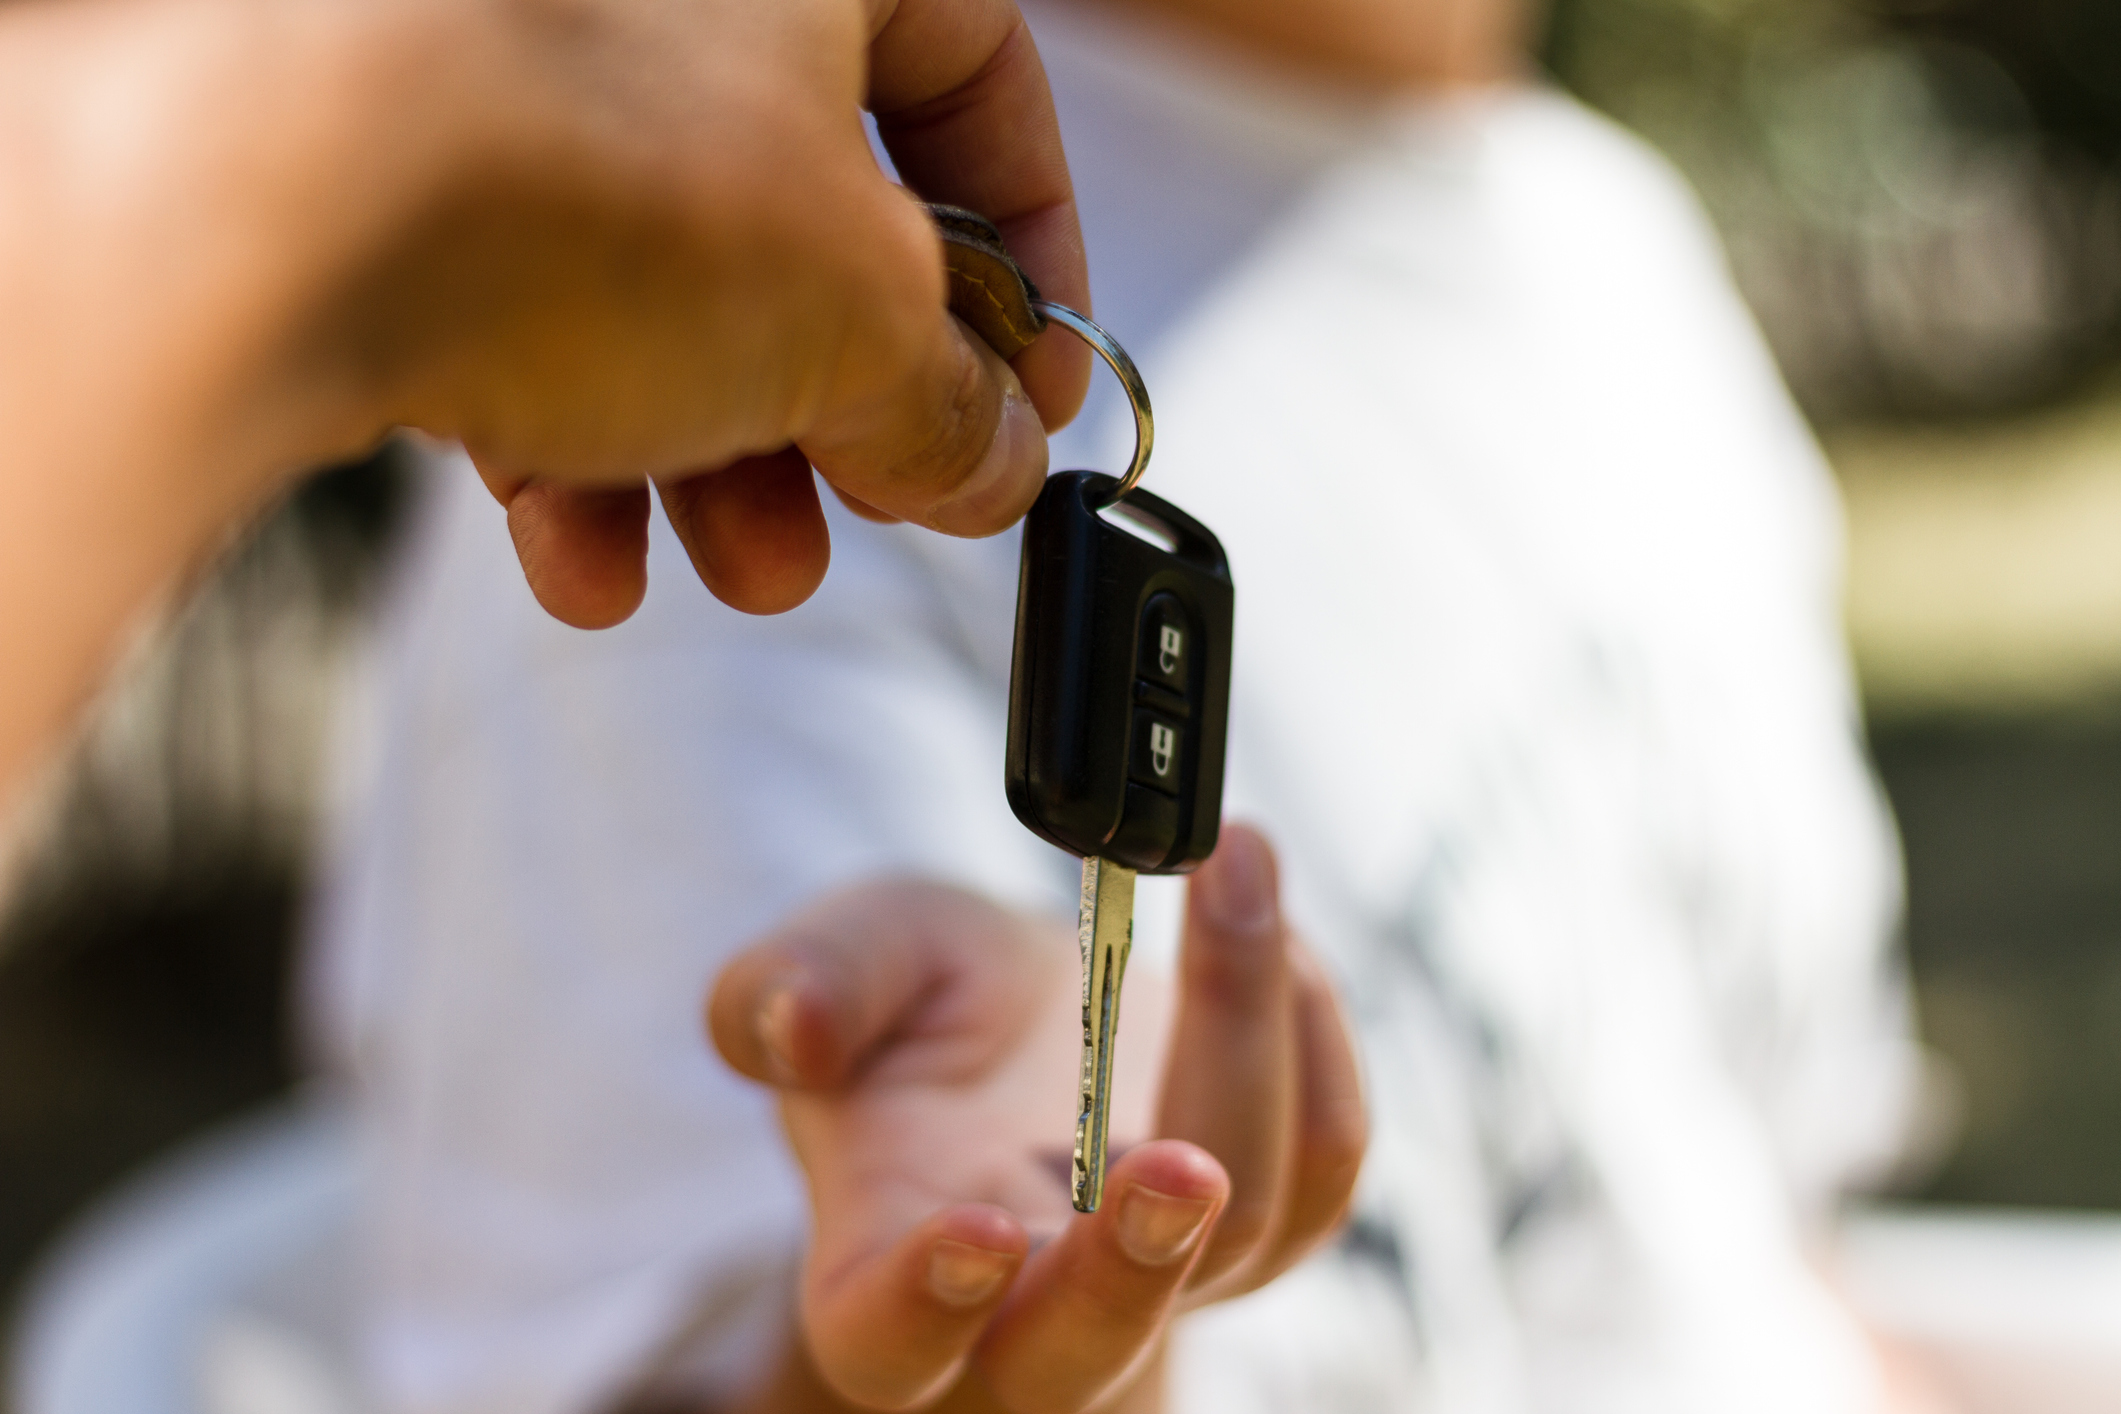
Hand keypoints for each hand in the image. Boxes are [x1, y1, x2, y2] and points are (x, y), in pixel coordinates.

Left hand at [326, 0, 1088, 624]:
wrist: (255, 206)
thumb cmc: (578, 173)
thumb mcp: (858, 317)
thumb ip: (955, 397)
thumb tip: (995, 460)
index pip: (974, 66)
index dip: (1033, 243)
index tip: (1033, 379)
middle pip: (807, 200)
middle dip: (852, 394)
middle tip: (879, 498)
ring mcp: (506, 60)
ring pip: (661, 271)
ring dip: (723, 454)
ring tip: (742, 564)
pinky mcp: (386, 160)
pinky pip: (521, 298)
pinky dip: (572, 439)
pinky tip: (582, 559)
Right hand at [709, 826, 1366, 1412]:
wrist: (1019, 1015)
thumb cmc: (914, 1001)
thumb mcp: (843, 954)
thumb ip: (794, 983)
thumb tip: (792, 1020)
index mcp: (884, 1253)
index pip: (891, 1336)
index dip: (926, 1302)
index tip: (972, 1228)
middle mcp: (1027, 1296)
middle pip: (1086, 1350)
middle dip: (1134, 1266)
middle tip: (1177, 1167)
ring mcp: (1160, 1275)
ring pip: (1241, 1232)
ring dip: (1249, 1045)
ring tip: (1233, 873)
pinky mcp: (1262, 1226)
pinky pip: (1322, 1169)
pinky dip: (1315, 1040)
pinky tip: (1273, 935)